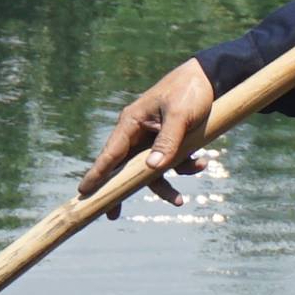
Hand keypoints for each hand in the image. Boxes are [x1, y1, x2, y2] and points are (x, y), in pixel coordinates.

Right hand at [80, 58, 218, 215]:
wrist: (211, 78)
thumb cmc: (190, 92)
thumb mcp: (180, 116)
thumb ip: (167, 142)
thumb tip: (152, 169)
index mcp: (131, 123)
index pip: (110, 153)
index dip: (97, 174)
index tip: (83, 191)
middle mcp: (138, 133)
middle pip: (125, 168)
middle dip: (124, 191)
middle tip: (111, 216)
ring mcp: (152, 138)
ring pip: (151, 170)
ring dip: (166, 185)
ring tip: (181, 201)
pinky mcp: (169, 141)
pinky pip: (170, 162)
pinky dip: (185, 167)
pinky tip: (202, 162)